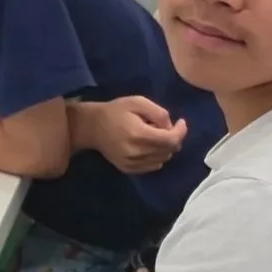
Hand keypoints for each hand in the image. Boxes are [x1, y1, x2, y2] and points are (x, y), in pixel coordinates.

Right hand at [71, 95, 186, 174]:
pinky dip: (157, 156)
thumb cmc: (114, 111)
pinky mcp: (129, 169)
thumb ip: (158, 113)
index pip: (171, 140)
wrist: (90, 127)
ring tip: (152, 136)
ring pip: (163, 159)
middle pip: (169, 150)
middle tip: (161, 126)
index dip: (181, 131)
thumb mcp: (137, 102)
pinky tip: (147, 146)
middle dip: (172, 138)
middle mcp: (137, 152)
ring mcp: (132, 163)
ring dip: (165, 147)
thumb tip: (171, 127)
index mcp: (139, 134)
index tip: (180, 122)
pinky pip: (153, 166)